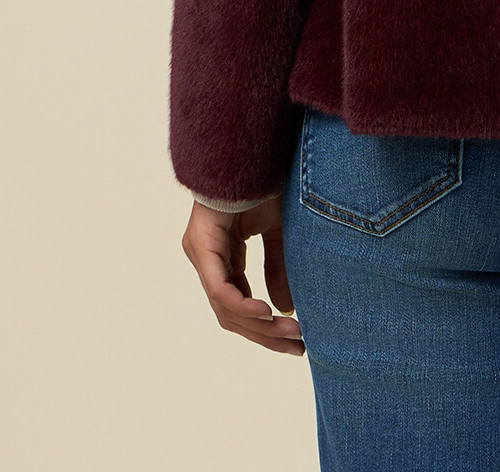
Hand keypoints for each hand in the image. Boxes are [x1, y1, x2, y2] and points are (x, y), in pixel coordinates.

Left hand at [182, 196, 305, 354]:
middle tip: (298, 348)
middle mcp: (207, 260)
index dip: (267, 328)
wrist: (254, 149)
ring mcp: (201, 254)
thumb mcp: (279, 232)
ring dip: (259, 326)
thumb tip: (283, 310)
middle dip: (266, 335)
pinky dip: (242, 304)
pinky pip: (219, 287)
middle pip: (232, 315)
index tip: (297, 342)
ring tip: (291, 333)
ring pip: (225, 308)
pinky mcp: (201, 245)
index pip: (240, 305)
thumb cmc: (265, 183)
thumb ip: (278, 268)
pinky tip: (266, 313)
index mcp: (223, 258)